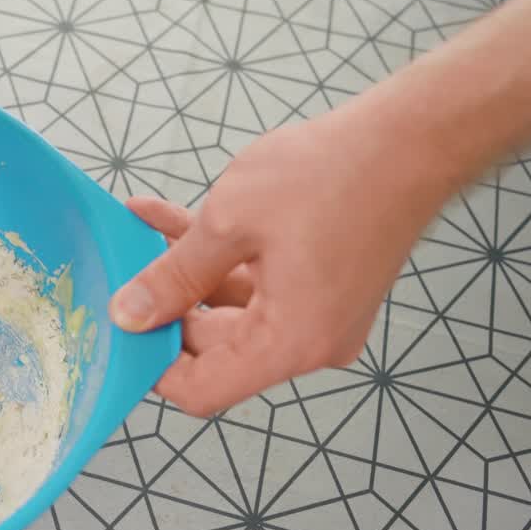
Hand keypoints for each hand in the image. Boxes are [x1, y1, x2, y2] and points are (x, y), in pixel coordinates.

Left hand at [108, 109, 460, 416]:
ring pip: (229, 309)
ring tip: (140, 232)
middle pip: (214, 351)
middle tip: (122, 274)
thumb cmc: (332, 176)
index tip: (121, 330)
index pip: (203, 390)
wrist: (410, 140)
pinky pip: (255, 285)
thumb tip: (130, 317)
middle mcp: (309, 343)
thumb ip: (173, 277)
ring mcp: (318, 316)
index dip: (154, 366)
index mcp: (289, 343)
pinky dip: (216, 259)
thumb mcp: (229, 225)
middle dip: (164, 310)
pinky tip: (169, 219)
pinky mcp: (321, 288)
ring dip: (184, 274)